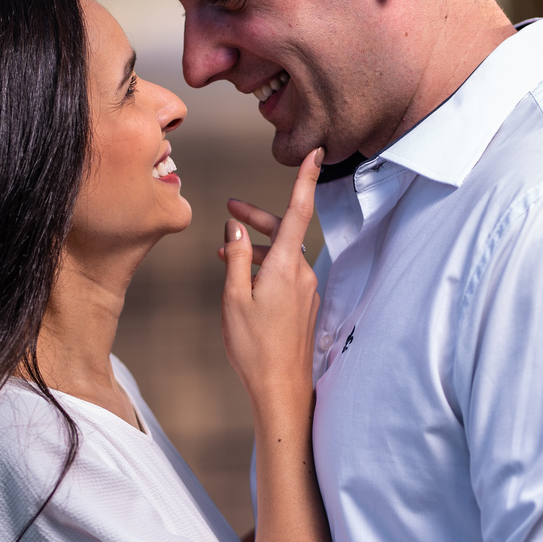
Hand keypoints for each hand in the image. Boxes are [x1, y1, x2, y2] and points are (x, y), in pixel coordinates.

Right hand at [218, 147, 322, 412]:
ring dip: (256, 248)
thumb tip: (234, 229)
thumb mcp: (234, 299)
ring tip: (225, 255)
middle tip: (230, 210)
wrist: (282, 388)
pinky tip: (244, 281)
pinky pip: (286, 274)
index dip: (307, 179)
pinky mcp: (306, 305)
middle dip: (257, 218)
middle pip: (284, 231)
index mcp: (285, 266)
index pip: (299, 211)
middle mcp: (302, 273)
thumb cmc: (254, 347)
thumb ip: (236, 259)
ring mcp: (307, 290)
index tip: (317, 153)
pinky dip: (266, 268)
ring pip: (283, 254)